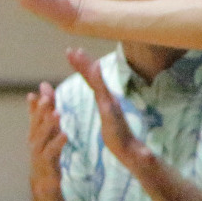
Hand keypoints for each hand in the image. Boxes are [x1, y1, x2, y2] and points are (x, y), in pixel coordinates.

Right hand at [26, 81, 68, 198]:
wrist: (44, 186)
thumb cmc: (47, 156)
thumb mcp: (48, 136)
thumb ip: (46, 117)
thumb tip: (44, 96)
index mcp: (36, 134)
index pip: (36, 115)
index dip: (39, 101)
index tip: (42, 86)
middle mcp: (34, 143)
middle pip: (37, 124)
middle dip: (41, 109)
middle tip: (47, 95)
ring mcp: (38, 155)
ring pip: (41, 138)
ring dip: (48, 124)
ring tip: (57, 112)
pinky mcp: (46, 166)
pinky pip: (50, 154)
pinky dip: (56, 143)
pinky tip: (65, 134)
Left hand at [66, 47, 154, 173]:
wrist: (130, 151)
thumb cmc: (119, 139)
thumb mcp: (109, 121)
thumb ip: (107, 109)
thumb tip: (105, 101)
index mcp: (105, 100)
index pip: (92, 81)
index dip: (83, 67)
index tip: (74, 54)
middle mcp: (108, 98)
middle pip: (93, 77)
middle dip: (82, 62)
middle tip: (71, 49)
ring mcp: (110, 102)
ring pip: (96, 81)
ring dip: (87, 66)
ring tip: (77, 53)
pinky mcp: (111, 109)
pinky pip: (102, 91)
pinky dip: (98, 78)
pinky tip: (94, 68)